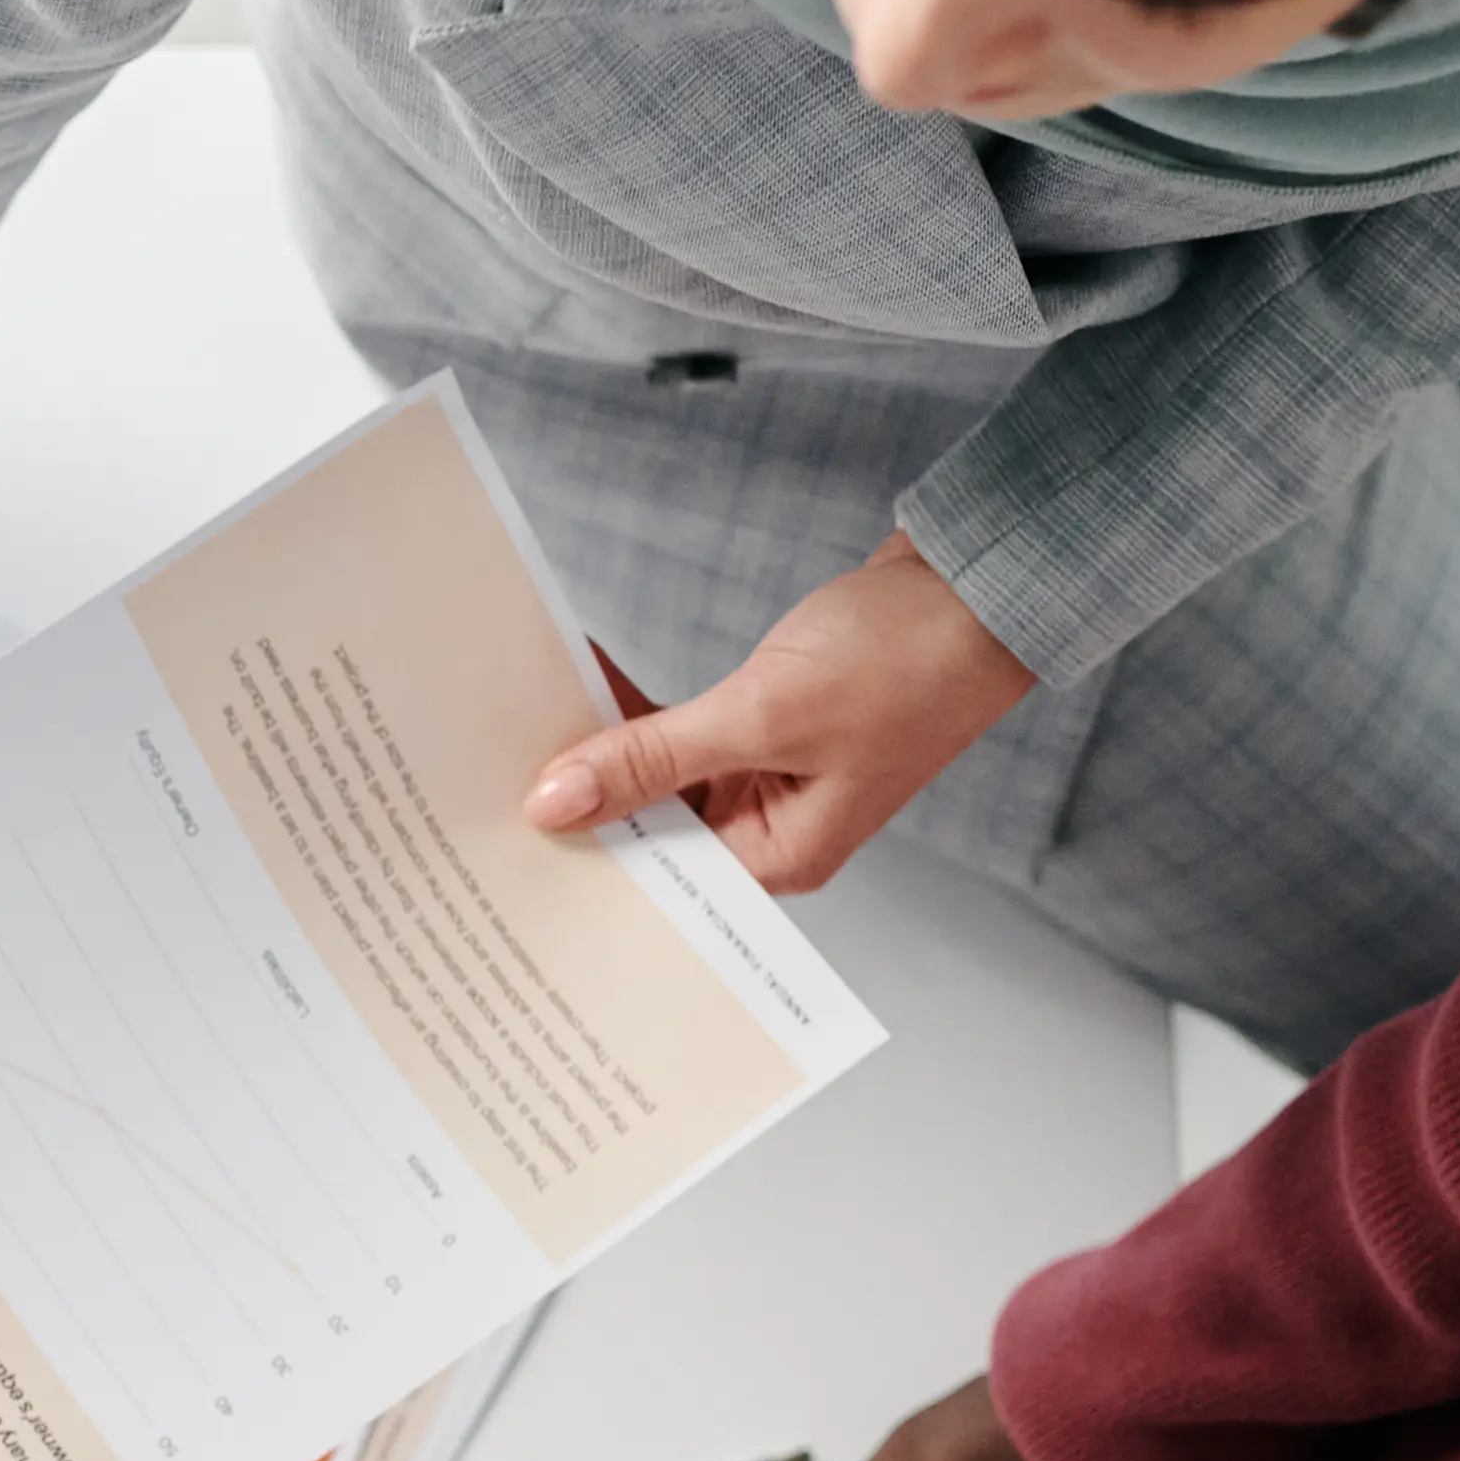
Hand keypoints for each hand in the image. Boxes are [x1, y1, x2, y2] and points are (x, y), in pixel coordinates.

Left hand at [522, 532, 1032, 891]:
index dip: (577, 858)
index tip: (496, 837)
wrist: (978, 579)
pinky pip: (679, 731)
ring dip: (601, 746)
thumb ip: (655, 758)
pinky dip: (634, 712)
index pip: (656, 881)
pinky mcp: (762, 727)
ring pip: (657, 776)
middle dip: (578, 799)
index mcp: (781, 860)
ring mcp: (767, 778)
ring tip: (513, 724)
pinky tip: (576, 686)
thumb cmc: (906, 657)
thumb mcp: (763, 713)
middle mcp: (771, 832)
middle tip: (481, 776)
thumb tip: (555, 803)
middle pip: (648, 830)